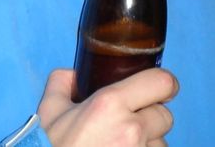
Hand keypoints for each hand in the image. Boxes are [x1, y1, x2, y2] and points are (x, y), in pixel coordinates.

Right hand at [36, 67, 177, 146]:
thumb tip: (74, 75)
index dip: (164, 84)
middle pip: (165, 116)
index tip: (159, 90)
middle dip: (151, 118)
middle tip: (130, 124)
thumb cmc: (49, 146)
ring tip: (123, 146)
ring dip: (148, 143)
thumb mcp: (49, 110)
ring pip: (161, 143)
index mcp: (110, 103)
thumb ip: (63, 82)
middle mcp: (131, 129)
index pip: (163, 83)